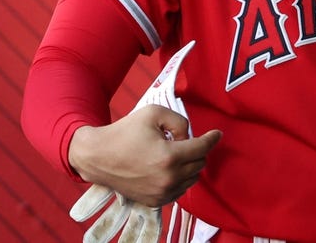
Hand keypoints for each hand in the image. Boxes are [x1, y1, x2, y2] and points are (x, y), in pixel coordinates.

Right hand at [67, 40, 220, 241]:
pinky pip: (180, 190)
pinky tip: (169, 168)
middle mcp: (168, 179)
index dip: (212, 139)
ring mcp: (161, 193)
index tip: (217, 134)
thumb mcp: (154, 113)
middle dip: (196, 150)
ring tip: (172, 153)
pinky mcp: (154, 202)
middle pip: (200, 163)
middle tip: (180, 140)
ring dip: (189, 165)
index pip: (202, 148)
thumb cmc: (125, 131)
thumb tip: (190, 137)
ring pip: (192, 178)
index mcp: (169, 157)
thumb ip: (180, 121)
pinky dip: (180, 178)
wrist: (97, 156)